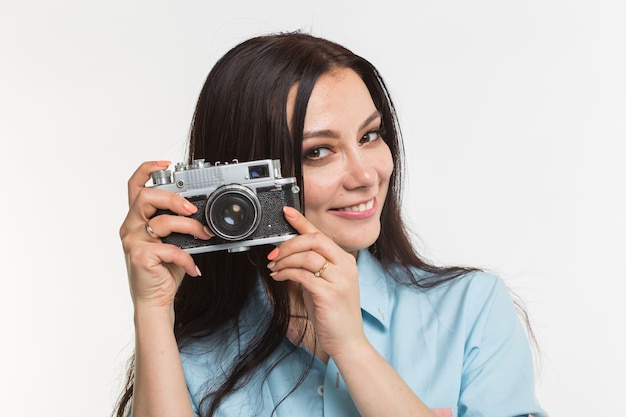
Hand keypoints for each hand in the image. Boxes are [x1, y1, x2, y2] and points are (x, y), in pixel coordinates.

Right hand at [119, 161, 211, 310]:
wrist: (155, 299)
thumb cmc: (164, 268)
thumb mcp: (173, 240)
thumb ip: (178, 223)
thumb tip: (202, 210)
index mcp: (137, 217)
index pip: (135, 185)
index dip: (148, 169)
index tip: (167, 164)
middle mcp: (131, 226)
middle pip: (146, 197)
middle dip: (174, 198)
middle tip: (193, 209)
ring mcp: (133, 241)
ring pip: (162, 221)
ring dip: (190, 226)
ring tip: (204, 235)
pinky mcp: (140, 256)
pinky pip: (169, 249)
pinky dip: (186, 258)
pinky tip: (192, 267)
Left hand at [266, 206, 365, 356]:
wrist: (348, 342)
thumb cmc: (333, 315)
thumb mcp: (323, 285)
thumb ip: (311, 269)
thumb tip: (289, 255)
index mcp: (345, 261)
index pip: (321, 235)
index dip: (302, 221)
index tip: (287, 212)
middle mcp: (345, 266)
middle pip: (314, 240)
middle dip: (289, 244)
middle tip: (273, 254)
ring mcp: (339, 279)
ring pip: (306, 256)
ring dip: (284, 260)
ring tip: (274, 269)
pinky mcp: (329, 293)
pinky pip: (301, 274)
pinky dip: (286, 273)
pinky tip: (279, 278)